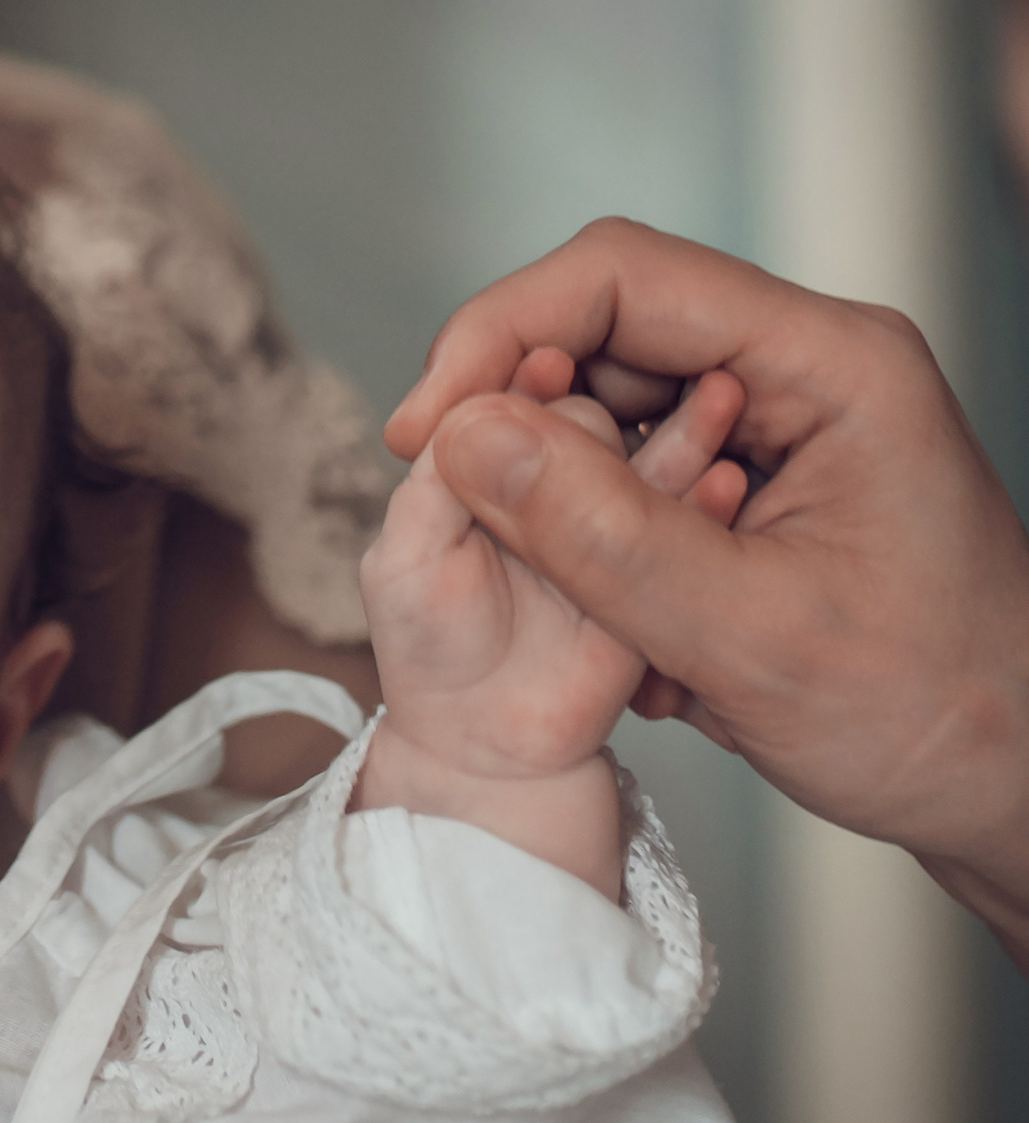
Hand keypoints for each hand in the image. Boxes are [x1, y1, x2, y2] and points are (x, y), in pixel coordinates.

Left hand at [356, 367, 747, 893]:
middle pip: (593, 418)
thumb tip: (473, 406)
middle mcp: (556, 481)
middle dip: (606, 405)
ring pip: (654, 460)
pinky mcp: (656, 569)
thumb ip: (433, 483)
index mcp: (488, 464)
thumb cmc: (429, 651)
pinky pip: (692, 525)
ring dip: (690, 430)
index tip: (548, 366)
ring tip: (722, 399)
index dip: (530, 378)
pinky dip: (712, 502)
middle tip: (618, 394)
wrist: (483, 743)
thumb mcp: (404, 560)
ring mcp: (611, 520)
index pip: (515, 398)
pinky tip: (730, 482)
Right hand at [382, 218, 1028, 958]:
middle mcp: (799, 373)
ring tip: (597, 619)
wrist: (1005, 782)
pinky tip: (637, 645)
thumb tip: (466, 439)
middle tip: (470, 528)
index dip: (498, 337)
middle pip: (601, 341)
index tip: (422, 433)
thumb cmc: (930, 710)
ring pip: (604, 425)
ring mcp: (774, 432)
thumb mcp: (749, 635)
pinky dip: (599, 562)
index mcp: (829, 363)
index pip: (621, 280)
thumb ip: (602, 534)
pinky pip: (630, 492)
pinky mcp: (748, 493)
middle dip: (519, 432)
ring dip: (563, 518)